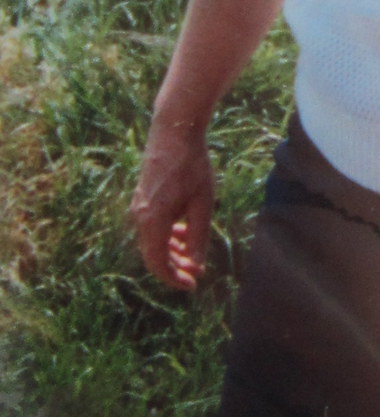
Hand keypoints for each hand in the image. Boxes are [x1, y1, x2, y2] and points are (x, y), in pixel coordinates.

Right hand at [129, 120, 214, 289]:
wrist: (174, 130)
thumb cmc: (191, 166)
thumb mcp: (202, 204)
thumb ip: (198, 237)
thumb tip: (196, 266)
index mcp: (152, 220)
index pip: (157, 262)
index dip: (173, 278)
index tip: (192, 285)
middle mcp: (140, 216)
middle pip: (153, 254)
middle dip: (174, 267)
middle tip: (196, 274)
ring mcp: (138, 206)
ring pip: (152, 240)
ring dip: (172, 251)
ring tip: (193, 254)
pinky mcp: (142, 197)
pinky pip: (152, 226)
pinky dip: (167, 235)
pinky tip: (184, 231)